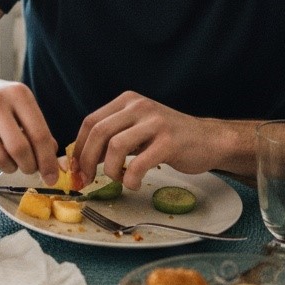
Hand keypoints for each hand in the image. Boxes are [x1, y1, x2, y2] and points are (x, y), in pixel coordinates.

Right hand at [0, 74, 59, 183]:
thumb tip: (52, 160)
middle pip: (19, 149)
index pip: (39, 135)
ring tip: (10, 160)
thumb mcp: (20, 103)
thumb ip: (37, 129)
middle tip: (30, 169)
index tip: (51, 176)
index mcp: (17, 94)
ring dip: (10, 167)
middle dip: (29, 167)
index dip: (48, 160)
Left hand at [74, 91, 223, 189]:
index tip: (75, 168)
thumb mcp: (136, 131)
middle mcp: (139, 106)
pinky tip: (133, 183)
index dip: (78, 147)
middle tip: (87, 179)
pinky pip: (139, 163)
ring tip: (117, 179)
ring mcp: (155, 122)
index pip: (91, 122)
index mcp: (126, 101)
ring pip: (115, 145)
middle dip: (87, 160)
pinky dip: (131, 178)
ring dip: (109, 169)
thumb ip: (110, 141)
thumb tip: (79, 162)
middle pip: (99, 132)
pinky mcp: (169, 141)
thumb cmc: (167, 139)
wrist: (209, 140)